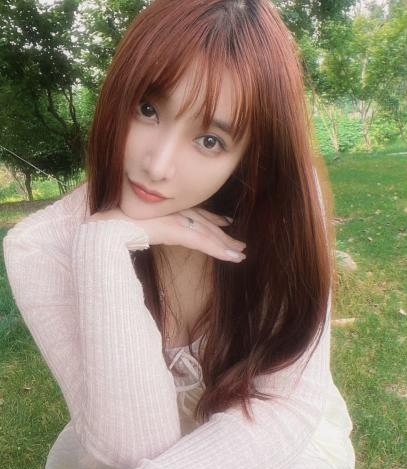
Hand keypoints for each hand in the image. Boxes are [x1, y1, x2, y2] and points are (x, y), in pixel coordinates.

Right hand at [88, 207, 245, 262]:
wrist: (103, 228)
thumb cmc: (111, 229)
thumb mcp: (132, 229)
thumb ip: (146, 229)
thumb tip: (146, 233)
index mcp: (164, 211)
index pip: (193, 214)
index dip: (211, 220)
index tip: (225, 223)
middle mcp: (172, 212)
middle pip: (203, 223)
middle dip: (222, 234)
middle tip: (239, 244)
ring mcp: (174, 219)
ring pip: (206, 233)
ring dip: (224, 244)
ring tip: (240, 254)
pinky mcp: (175, 230)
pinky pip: (201, 241)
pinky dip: (218, 249)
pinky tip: (232, 257)